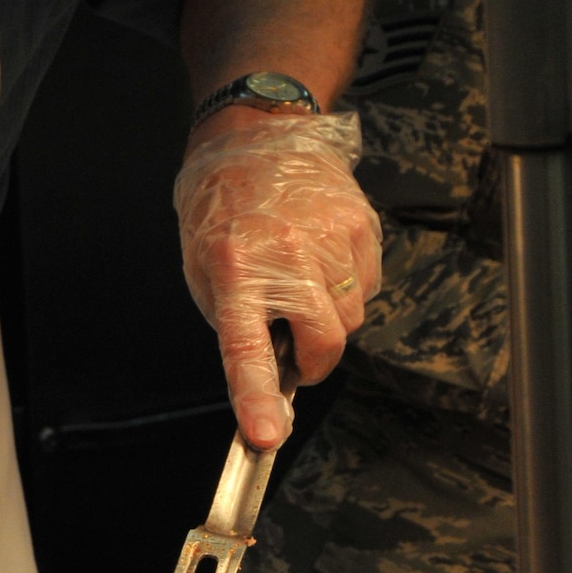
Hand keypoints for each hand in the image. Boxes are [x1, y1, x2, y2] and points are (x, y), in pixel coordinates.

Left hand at [173, 111, 381, 449]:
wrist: (255, 136)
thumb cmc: (222, 207)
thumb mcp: (205, 267)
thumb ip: (237, 323)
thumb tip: (272, 377)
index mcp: (234, 270)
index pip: (247, 349)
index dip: (257, 398)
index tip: (267, 437)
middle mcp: (285, 255)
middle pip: (325, 342)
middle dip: (313, 360)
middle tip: (292, 347)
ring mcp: (330, 238)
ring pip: (350, 317)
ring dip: (327, 316)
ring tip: (298, 276)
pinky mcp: (360, 224)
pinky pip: (365, 284)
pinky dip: (345, 285)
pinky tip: (320, 255)